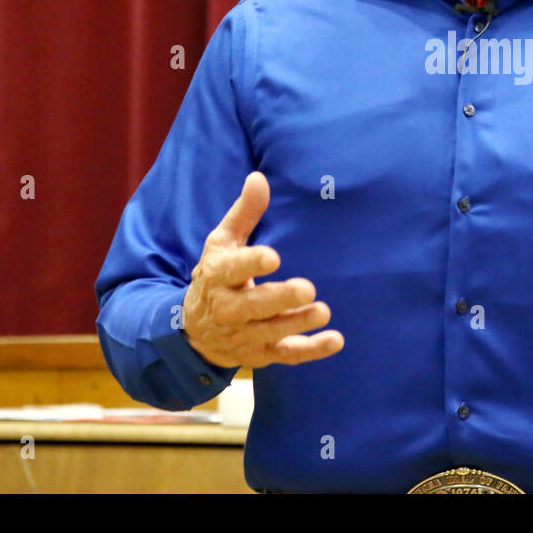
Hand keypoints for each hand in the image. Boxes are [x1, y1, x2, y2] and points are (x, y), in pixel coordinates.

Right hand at [182, 172, 343, 368]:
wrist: (196, 330)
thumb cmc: (217, 275)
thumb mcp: (223, 242)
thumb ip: (244, 213)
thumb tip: (259, 178)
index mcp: (218, 276)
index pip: (233, 269)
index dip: (252, 264)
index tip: (273, 256)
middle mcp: (229, 309)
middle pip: (253, 306)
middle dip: (279, 298)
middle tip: (306, 288)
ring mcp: (245, 334)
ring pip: (271, 332)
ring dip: (297, 323)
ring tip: (323, 311)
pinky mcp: (262, 353)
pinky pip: (287, 355)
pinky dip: (312, 351)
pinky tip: (336, 341)